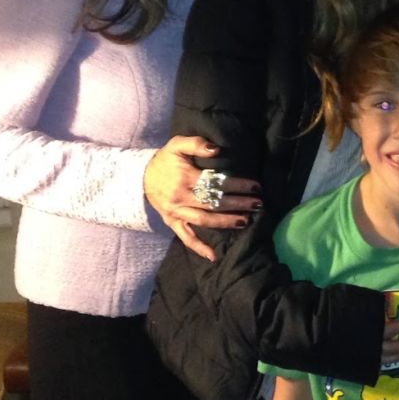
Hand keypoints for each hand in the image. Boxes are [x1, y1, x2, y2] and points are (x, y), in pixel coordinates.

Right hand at [143, 135, 260, 261]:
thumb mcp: (177, 144)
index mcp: (185, 178)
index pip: (216, 183)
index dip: (238, 185)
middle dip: (238, 204)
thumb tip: (216, 149)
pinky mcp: (172, 222)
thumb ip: (196, 144)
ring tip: (245, 221)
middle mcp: (181, 197)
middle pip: (214, 202)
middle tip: (258, 204)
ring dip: (225, 222)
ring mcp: (176, 213)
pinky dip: (199, 248)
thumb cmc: (165, 160)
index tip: (256, 187)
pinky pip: (186, 237)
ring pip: (204, 220)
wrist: (140, 176)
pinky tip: (214, 256)